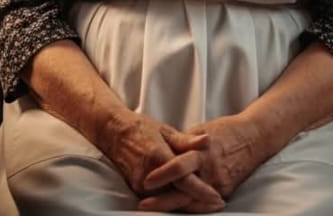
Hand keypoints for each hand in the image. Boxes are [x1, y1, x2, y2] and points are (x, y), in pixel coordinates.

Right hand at [99, 112, 223, 211]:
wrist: (115, 132)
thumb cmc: (142, 129)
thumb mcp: (166, 130)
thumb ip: (187, 140)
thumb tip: (207, 140)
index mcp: (159, 156)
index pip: (184, 180)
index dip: (202, 190)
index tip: (218, 196)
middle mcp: (149, 174)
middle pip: (178, 196)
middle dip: (199, 203)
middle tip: (218, 203)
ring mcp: (141, 184)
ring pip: (169, 200)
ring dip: (188, 202)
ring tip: (208, 202)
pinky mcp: (137, 189)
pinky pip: (159, 198)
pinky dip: (174, 199)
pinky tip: (187, 197)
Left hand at [139, 115, 258, 210]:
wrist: (253, 138)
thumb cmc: (224, 131)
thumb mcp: (200, 130)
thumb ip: (181, 141)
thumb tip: (161, 143)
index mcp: (203, 152)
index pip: (179, 165)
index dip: (162, 174)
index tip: (146, 181)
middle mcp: (211, 171)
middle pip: (184, 191)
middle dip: (163, 200)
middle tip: (143, 205)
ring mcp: (219, 184)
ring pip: (192, 200)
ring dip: (174, 206)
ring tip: (154, 208)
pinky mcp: (225, 192)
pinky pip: (204, 203)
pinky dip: (190, 206)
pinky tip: (176, 210)